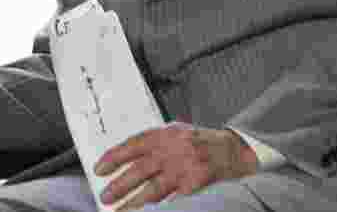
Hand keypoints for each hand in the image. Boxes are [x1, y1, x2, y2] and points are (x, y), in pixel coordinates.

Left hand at [94, 123, 258, 208]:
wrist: (236, 149)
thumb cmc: (204, 142)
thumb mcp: (178, 132)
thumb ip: (156, 142)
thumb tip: (127, 157)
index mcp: (166, 133)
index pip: (133, 144)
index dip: (114, 157)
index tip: (99, 169)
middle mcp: (175, 148)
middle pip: (140, 169)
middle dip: (119, 184)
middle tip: (105, 195)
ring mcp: (187, 167)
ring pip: (153, 188)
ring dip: (133, 202)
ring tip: (119, 211)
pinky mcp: (198, 183)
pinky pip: (173, 199)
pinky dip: (159, 208)